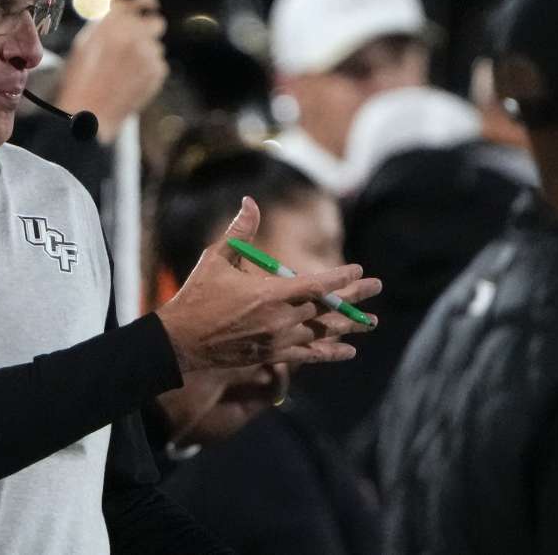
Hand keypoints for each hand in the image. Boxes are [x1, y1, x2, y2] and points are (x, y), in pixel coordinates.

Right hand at [53, 0, 168, 142]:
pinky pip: (159, 64)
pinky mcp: (157, 72)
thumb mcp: (84, 42)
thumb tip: (119, 4)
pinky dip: (148, 71)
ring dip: (145, 54)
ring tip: (125, 70)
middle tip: (136, 42)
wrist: (89, 113)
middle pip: (157, 22)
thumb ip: (105, 20)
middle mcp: (134, 33)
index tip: (148, 4)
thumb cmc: (80, 80)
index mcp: (114, 22)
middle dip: (148, 30)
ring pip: (157, 46)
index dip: (146, 1)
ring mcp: (148, 53)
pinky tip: (130, 80)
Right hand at [155, 197, 381, 370]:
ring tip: (372, 323)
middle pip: (328, 308)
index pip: (318, 284)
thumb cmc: (196, 296)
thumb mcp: (216, 259)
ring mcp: (278, 340)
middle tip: (377, 287)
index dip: (341, 277)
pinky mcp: (272, 356)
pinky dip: (329, 353)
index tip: (358, 269)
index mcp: (270, 293)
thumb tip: (250, 201)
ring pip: (323, 332)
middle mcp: (281, 319)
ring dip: (350, 327)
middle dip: (355, 297)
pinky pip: (308, 355)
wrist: (180, 341)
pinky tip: (348, 352)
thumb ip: (239, 232)